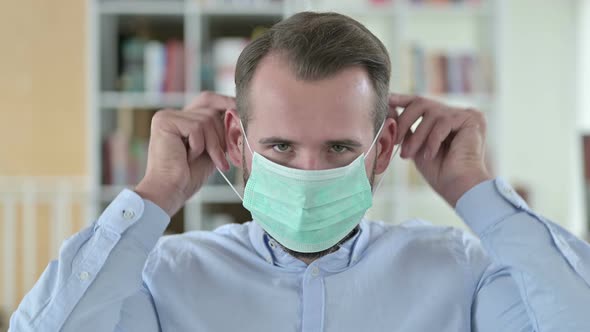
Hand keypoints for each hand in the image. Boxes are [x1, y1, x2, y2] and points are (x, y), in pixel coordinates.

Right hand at [135, 91, 233, 215]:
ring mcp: (166, 116)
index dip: (225, 103)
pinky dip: (198, 146)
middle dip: (221, 135)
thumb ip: (219, 131)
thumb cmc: (189, 176)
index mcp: (182, 119)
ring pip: (206, 120)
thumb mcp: (211, 149)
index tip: (240, 112)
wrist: (171, 191)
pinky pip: (196, 128)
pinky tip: (187, 158)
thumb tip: (237, 112)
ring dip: (211, 145)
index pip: (208, 100)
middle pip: (210, 111)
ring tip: (201, 160)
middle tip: (220, 158)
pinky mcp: (164, 121)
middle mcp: (172, 114)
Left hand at [389, 94, 492, 206]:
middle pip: (422, 102)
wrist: (458, 188)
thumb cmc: (439, 172)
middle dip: (405, 121)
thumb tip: (389, 111)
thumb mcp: (416, 146)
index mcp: (445, 118)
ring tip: (410, 154)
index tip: (386, 99)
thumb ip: (407, 128)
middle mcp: (456, 113)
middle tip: (396, 141)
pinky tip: (430, 155)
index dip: (401, 99)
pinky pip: (444, 122)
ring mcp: (465, 114)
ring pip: (431, 113)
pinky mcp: (472, 119)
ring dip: (417, 136)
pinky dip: (433, 140)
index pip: (420, 102)